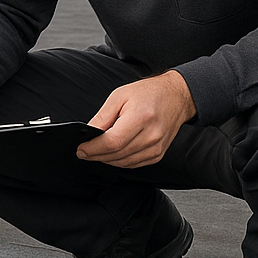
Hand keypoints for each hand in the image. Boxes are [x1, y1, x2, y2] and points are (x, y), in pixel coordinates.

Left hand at [76, 70, 195, 168]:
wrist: (176, 97)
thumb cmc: (149, 93)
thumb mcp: (119, 96)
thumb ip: (103, 117)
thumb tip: (88, 133)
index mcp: (140, 118)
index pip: (112, 142)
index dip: (93, 148)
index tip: (81, 149)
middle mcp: (151, 136)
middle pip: (116, 154)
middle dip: (96, 155)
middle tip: (84, 151)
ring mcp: (156, 147)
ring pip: (123, 163)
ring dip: (107, 159)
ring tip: (97, 151)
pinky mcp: (157, 154)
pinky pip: (133, 164)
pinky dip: (119, 161)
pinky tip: (113, 153)